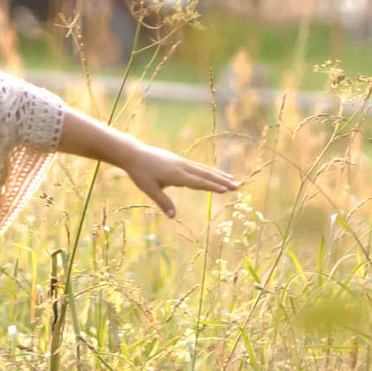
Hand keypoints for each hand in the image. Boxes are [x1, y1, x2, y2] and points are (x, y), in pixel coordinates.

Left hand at [118, 141, 240, 219]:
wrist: (133, 154)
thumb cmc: (140, 173)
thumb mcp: (149, 189)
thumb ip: (162, 202)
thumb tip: (173, 216)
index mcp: (176, 175)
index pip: (198, 182)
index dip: (212, 187)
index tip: (226, 190)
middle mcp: (182, 167)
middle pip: (206, 175)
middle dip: (222, 181)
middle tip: (237, 186)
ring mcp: (181, 162)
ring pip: (203, 169)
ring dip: (218, 175)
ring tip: (231, 179)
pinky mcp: (178, 160)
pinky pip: (197, 166)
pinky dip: (208, 170)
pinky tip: (213, 174)